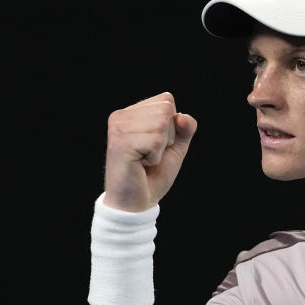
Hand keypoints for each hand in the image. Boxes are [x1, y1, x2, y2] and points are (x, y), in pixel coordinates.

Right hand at [103, 92, 197, 211]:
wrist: (136, 203)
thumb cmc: (153, 175)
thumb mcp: (175, 147)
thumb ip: (185, 128)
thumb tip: (182, 116)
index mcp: (131, 113)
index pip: (167, 100)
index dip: (172, 127)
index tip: (156, 145)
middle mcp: (121, 116)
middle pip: (166, 109)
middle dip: (167, 136)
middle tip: (150, 154)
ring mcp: (118, 128)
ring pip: (162, 124)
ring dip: (161, 148)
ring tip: (145, 159)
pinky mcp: (120, 143)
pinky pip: (156, 141)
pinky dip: (155, 157)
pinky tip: (141, 165)